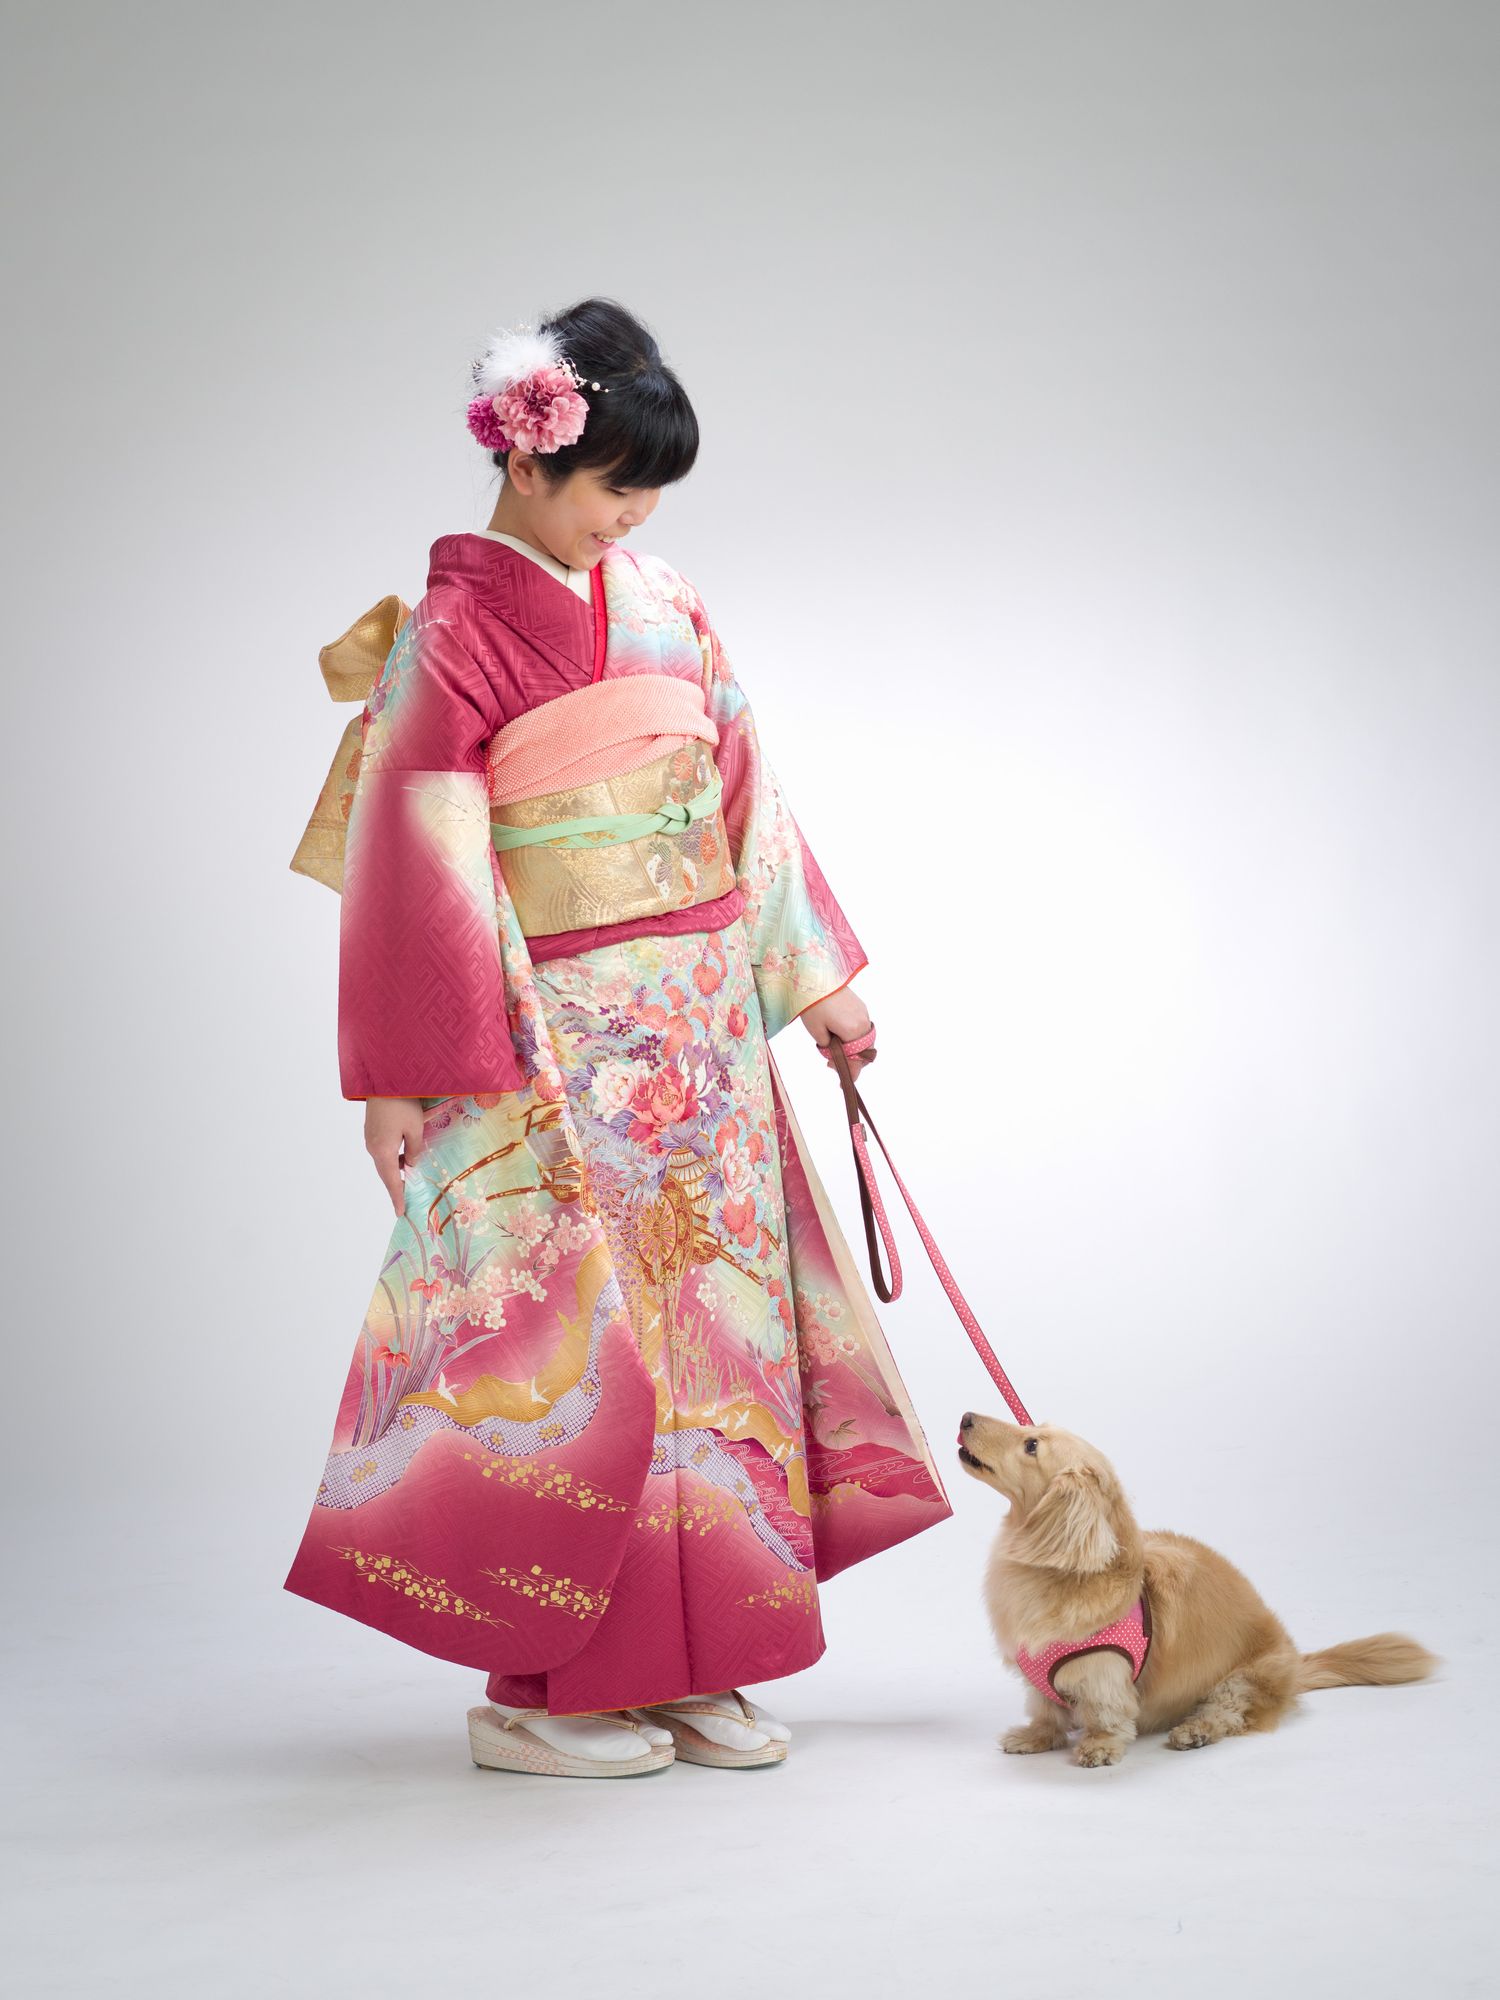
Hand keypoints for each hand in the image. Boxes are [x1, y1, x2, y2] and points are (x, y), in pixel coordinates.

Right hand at [364, 1097, 426, 1215]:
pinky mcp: (372, 1128)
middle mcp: (372, 1147)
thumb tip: (410, 1163)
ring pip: (385, 1159)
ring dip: (396, 1169)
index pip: (391, 1181)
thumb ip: (414, 1150)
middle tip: (405, 1200)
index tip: (401, 1212)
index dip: (397, 1197)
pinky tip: (405, 1155)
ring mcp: (370, 1137)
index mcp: (382, 1151)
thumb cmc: (402, 1104)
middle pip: (386, 1172)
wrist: (383, 1078)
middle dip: (396, 1185)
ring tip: (409, 1177)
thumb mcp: (415, 1129)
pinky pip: (383, 1149)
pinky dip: (393, 1157)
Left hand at [798, 985, 875, 1076]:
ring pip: (863, 1040)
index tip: (843, 1083)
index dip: (851, 1075)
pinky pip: (861, 1028)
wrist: (815, 976)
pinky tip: (838, 1034)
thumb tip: (836, 1058)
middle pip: (864, 1051)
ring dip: (852, 1048)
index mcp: (853, 1031)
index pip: (857, 1060)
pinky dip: (853, 1036)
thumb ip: (830, 1049)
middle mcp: (863, 1023)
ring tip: (832, 1047)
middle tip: (830, 1063)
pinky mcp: (860, 1006)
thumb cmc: (813, 1004)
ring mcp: (864, 1013)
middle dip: (850, 1061)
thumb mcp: (817, 1032)